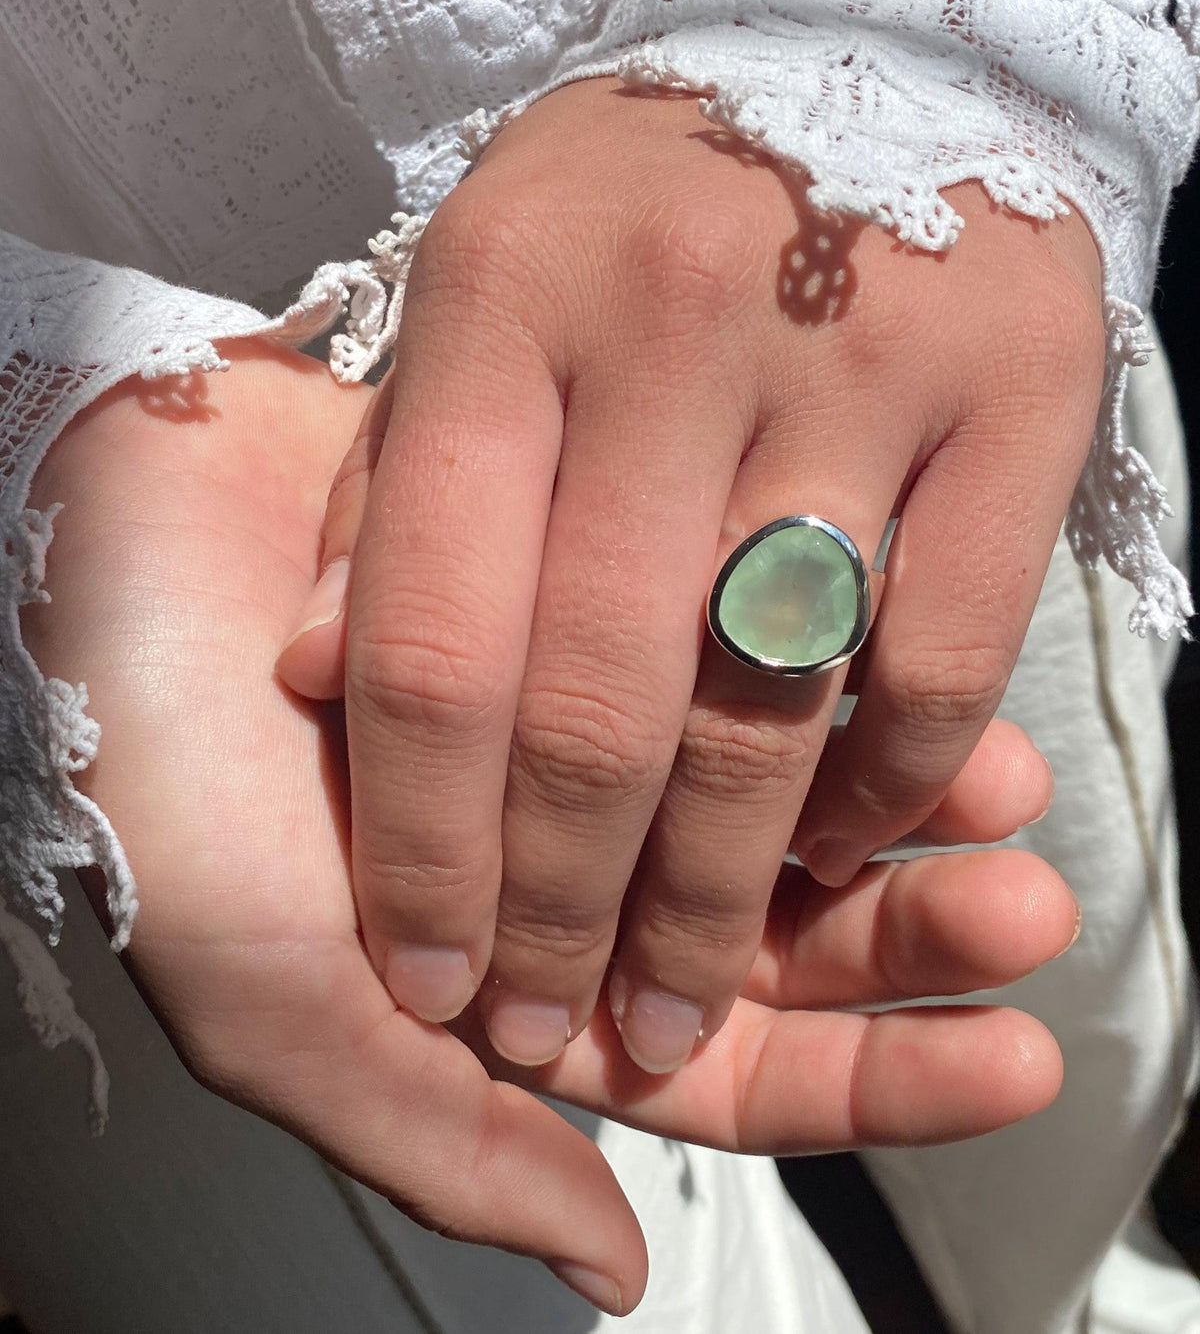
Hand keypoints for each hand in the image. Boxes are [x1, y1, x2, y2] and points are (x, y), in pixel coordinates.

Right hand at [26, 344, 1075, 1311]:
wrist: (107, 549)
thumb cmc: (161, 777)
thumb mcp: (272, 993)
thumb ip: (440, 1137)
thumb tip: (608, 1272)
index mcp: (511, 977)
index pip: (722, 1061)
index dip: (873, 1079)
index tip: (1007, 1062)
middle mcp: (567, 860)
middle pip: (773, 926)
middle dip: (910, 928)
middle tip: (1021, 902)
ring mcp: (590, 726)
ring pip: (778, 786)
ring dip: (891, 793)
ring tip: (1003, 787)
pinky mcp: (595, 597)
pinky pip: (733, 641)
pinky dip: (812, 657)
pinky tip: (897, 655)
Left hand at [277, 76, 1099, 1073]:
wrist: (871, 44)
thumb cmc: (635, 204)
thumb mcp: (474, 300)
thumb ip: (396, 489)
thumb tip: (330, 683)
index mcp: (508, 305)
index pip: (438, 633)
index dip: (425, 839)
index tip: (429, 978)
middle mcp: (681, 329)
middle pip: (604, 705)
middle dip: (570, 913)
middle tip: (552, 1033)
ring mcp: (864, 361)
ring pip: (774, 708)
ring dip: (720, 901)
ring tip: (679, 1015)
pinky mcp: (1020, 400)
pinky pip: (943, 660)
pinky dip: (883, 790)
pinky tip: (825, 854)